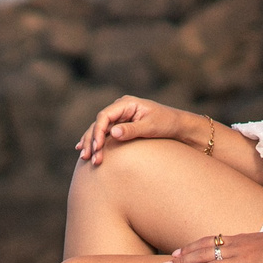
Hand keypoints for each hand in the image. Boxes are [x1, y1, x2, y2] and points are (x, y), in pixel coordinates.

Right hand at [75, 96, 204, 164]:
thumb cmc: (167, 123)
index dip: (99, 131)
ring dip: (92, 143)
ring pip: (99, 130)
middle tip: (89, 157)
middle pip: (99, 123)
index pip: (105, 116)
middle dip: (92, 140)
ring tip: (85, 158)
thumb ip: (132, 129)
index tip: (98, 146)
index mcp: (126, 103)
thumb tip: (113, 132)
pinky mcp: (120, 126)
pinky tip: (85, 150)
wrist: (177, 126)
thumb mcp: (151, 126)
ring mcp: (119, 117)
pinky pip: (105, 134)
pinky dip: (96, 142)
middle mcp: (120, 109)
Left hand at [163, 227, 262, 262]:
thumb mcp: (262, 241)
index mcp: (238, 239)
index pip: (207, 241)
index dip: (189, 248)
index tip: (175, 254)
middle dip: (181, 261)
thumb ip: (248, 246)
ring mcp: (242, 261)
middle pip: (201, 254)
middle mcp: (236, 248)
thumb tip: (240, 253)